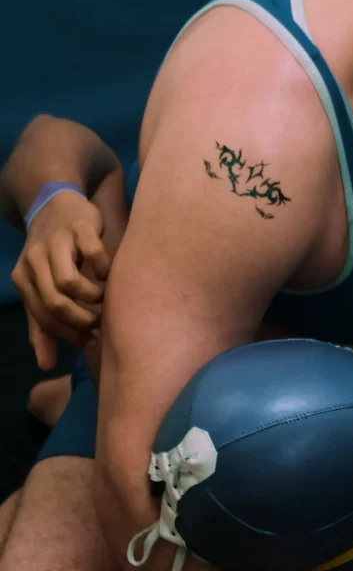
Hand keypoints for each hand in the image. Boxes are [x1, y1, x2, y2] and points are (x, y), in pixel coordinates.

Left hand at [11, 191, 112, 369]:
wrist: (57, 205)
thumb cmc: (54, 255)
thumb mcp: (43, 289)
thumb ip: (44, 327)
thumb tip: (45, 365)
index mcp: (22, 277)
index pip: (43, 318)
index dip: (68, 335)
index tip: (90, 341)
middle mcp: (34, 259)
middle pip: (55, 302)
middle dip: (81, 320)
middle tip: (100, 324)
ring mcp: (57, 241)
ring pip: (69, 282)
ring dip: (92, 297)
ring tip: (106, 300)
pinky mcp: (80, 226)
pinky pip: (93, 254)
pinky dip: (106, 270)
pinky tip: (112, 276)